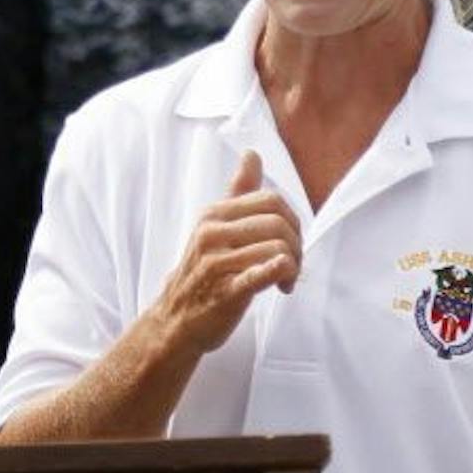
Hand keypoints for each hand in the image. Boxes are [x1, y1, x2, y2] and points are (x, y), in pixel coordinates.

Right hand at [153, 150, 301, 357]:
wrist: (176, 318)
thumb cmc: (203, 270)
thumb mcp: (215, 226)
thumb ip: (238, 191)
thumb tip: (252, 154)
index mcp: (213, 214)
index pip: (271, 201)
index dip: (292, 221)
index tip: (289, 243)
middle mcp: (212, 233)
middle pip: (278, 224)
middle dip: (297, 245)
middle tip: (292, 266)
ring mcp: (217, 263)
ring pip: (277, 249)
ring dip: (293, 268)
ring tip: (285, 282)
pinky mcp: (225, 292)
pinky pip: (259, 275)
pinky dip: (278, 272)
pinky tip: (283, 282)